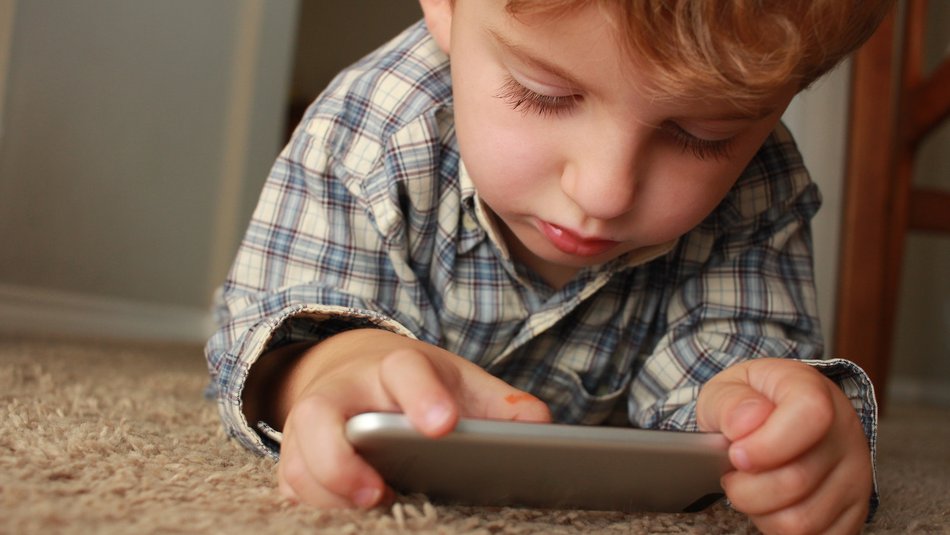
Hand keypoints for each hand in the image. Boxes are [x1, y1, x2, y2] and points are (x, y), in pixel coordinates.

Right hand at [261, 329, 550, 508]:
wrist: (358, 372)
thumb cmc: (420, 386)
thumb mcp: (461, 384)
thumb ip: (500, 407)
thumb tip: (542, 429)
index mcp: (395, 367)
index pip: (403, 369)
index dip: (421, 396)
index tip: (442, 427)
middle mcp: (343, 392)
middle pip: (319, 415)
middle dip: (341, 459)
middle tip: (378, 492)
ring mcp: (311, 424)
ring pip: (296, 458)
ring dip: (325, 492)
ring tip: (370, 512)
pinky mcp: (294, 456)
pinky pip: (289, 485)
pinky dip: (312, 506)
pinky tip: (345, 520)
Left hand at [697, 358, 871, 534]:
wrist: (780, 415)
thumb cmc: (752, 403)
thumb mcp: (729, 387)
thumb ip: (730, 402)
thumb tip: (743, 425)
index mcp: (814, 392)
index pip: (810, 416)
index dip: (767, 444)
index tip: (737, 454)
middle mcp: (845, 434)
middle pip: (796, 481)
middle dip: (745, 488)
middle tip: (732, 475)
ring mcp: (856, 476)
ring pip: (803, 521)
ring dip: (760, 512)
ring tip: (750, 489)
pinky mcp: (854, 511)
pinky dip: (779, 530)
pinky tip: (770, 505)